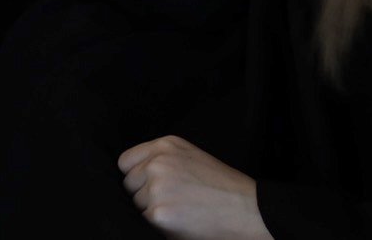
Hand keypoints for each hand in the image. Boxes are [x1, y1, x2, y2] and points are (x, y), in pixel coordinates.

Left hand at [116, 135, 267, 236]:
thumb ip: (161, 160)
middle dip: (142, 195)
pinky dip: (158, 226)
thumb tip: (134, 176)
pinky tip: (180, 222)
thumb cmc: (222, 187)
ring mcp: (156, 187)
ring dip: (149, 211)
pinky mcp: (158, 213)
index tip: (147, 186)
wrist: (246, 209)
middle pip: (128, 184)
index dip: (135, 176)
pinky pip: (144, 222)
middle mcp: (157, 162)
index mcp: (164, 145)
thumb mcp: (190, 157)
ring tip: (179, 211)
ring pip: (135, 205)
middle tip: (172, 201)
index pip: (125, 162)